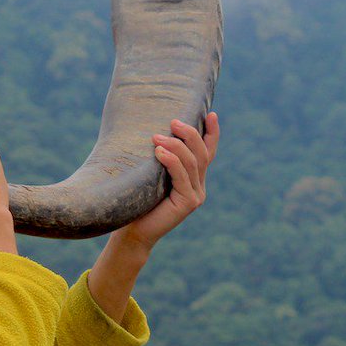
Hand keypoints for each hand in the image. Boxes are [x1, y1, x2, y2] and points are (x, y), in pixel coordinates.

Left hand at [113, 111, 219, 253]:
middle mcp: (198, 186)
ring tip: (158, 137)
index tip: (211, 113)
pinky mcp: (189, 203)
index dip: (212, 133)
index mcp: (193, 178)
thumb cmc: (139, 201)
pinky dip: (171, 161)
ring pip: (193, 162)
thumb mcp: (152, 174)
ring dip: (176, 146)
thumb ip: (161, 158)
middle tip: (174, 121)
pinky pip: (182, 176)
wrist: (134, 232)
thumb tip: (155, 131)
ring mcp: (196, 195)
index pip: (208, 152)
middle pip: (202, 153)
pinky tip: (159, 152)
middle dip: (190, 134)